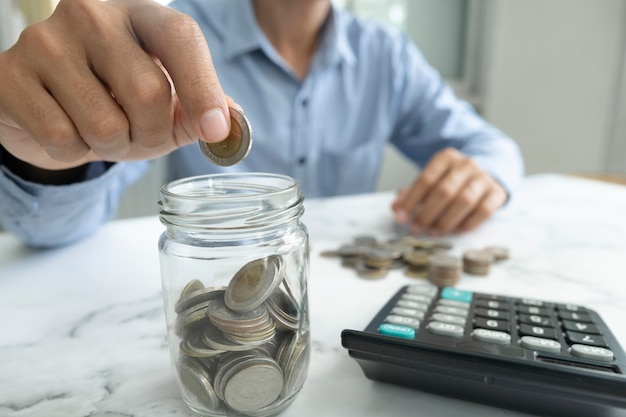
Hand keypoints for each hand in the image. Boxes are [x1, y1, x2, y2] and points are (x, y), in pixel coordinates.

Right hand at [0, 0, 231, 171]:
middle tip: (140, 134)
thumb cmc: (116, 100)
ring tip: (103, 132)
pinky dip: (74, 152)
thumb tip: (231, 126)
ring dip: (114, 147)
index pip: (180, 38)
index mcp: (139, 13)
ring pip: (105, 124)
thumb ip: (202, 109)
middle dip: (152, 134)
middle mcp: (91, 15)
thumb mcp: (167, 103)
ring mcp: (45, 40)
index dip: (203, 89)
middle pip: (148, 92)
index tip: (215, 130)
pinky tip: (68, 131)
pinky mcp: (10, 75)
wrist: (50, 108)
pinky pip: (61, 137)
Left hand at [391, 148, 507, 234]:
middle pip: (444, 191)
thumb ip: (413, 193)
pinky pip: (484, 210)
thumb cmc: (452, 179)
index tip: (400, 217)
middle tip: (416, 229)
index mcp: (446, 158)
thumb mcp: (432, 180)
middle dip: (427, 213)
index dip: (411, 200)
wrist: (487, 170)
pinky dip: (468, 223)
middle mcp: (466, 164)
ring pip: (464, 201)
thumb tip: (395, 208)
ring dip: (446, 220)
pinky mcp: (497, 192)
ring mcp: (484, 177)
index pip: (425, 179)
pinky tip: (456, 231)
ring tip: (434, 232)